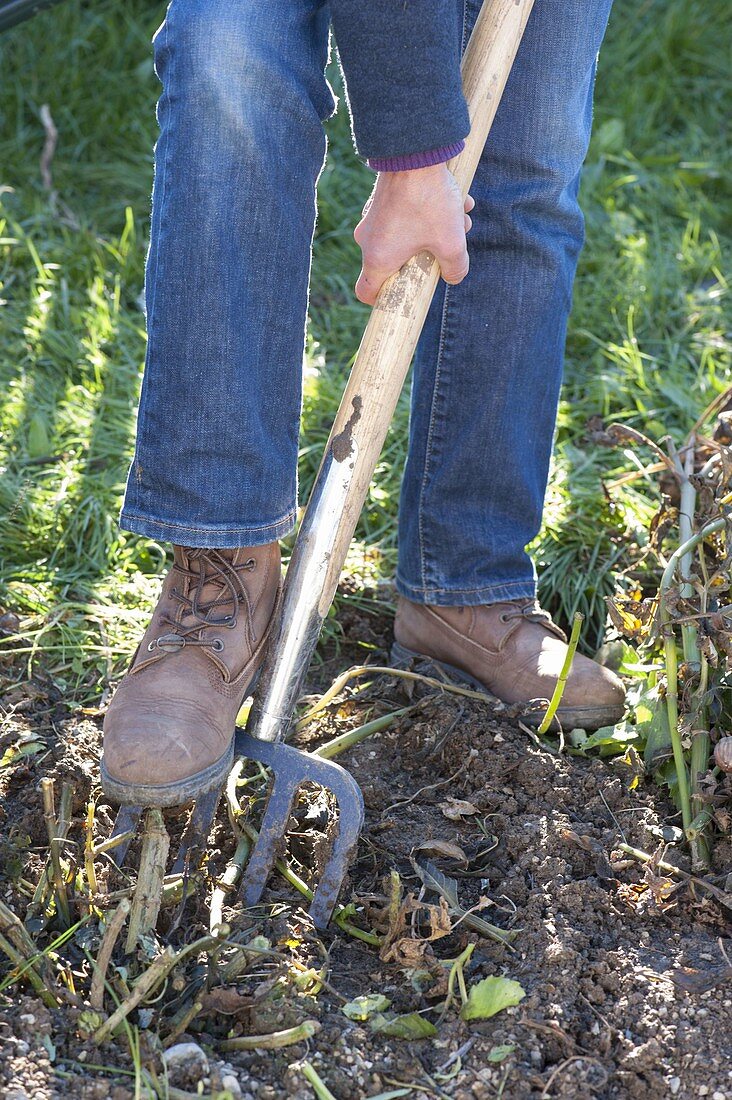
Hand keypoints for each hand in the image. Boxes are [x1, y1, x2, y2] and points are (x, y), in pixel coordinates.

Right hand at [353, 163, 474, 305]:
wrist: (415, 151)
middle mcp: (368, 240)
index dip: (383, 300)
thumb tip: (453, 277)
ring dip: (434, 231)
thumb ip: (455, 268)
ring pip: (405, 236)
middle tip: (447, 245)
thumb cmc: (428, 202)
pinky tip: (455, 198)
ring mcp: (373, 218)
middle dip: (426, 257)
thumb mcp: (451, 242)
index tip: (403, 295)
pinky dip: (427, 211)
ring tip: (458, 215)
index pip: (367, 293)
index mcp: (377, 259)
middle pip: (395, 263)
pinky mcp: (381, 199)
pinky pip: (404, 215)